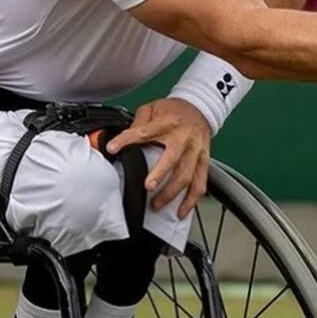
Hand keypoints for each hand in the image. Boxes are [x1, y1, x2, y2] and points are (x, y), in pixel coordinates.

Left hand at [106, 98, 211, 217]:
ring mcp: (195, 151)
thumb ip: (138, 122)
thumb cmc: (174, 110)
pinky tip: (181, 211)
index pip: (144, 132)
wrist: (201, 107)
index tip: (113, 148)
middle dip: (160, 174)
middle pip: (173, 159)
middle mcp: (183, 138)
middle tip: (147, 187)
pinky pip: (200, 182)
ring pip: (187, 175)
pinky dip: (192, 200)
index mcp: (168, 123)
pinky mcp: (203, 160)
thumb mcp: (153, 108)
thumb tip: (121, 139)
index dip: (127, 140)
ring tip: (157, 205)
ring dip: (172, 193)